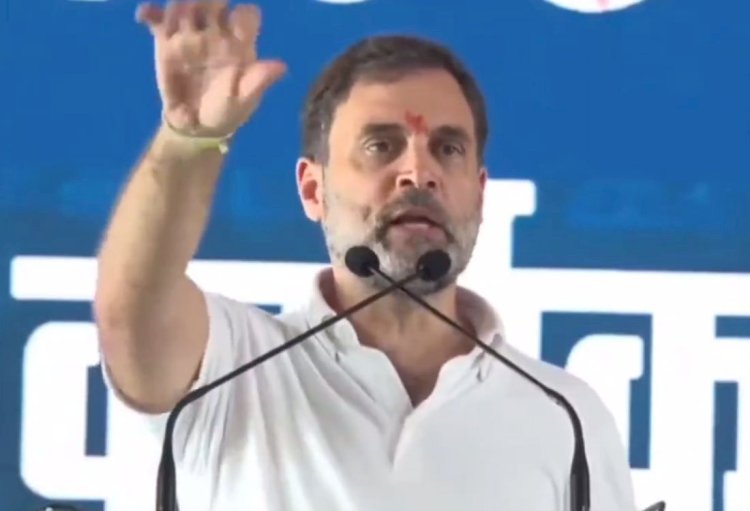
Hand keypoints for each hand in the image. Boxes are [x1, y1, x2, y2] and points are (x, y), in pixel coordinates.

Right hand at [136, 1, 285, 136]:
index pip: (246, 14)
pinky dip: (150, 12)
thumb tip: (281, 66)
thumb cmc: (228, 110)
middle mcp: (217, 32)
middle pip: (214, 1)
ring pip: (186, 5)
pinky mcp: (167, 41)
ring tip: (176, 19)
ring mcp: (192, 34)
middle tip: (198, 6)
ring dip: (181, 5)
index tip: (233, 20)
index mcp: (241, 43)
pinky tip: (144, 16)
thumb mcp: (245, 100)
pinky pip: (158, 20)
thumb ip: (259, 81)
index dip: (242, 13)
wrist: (198, 125)